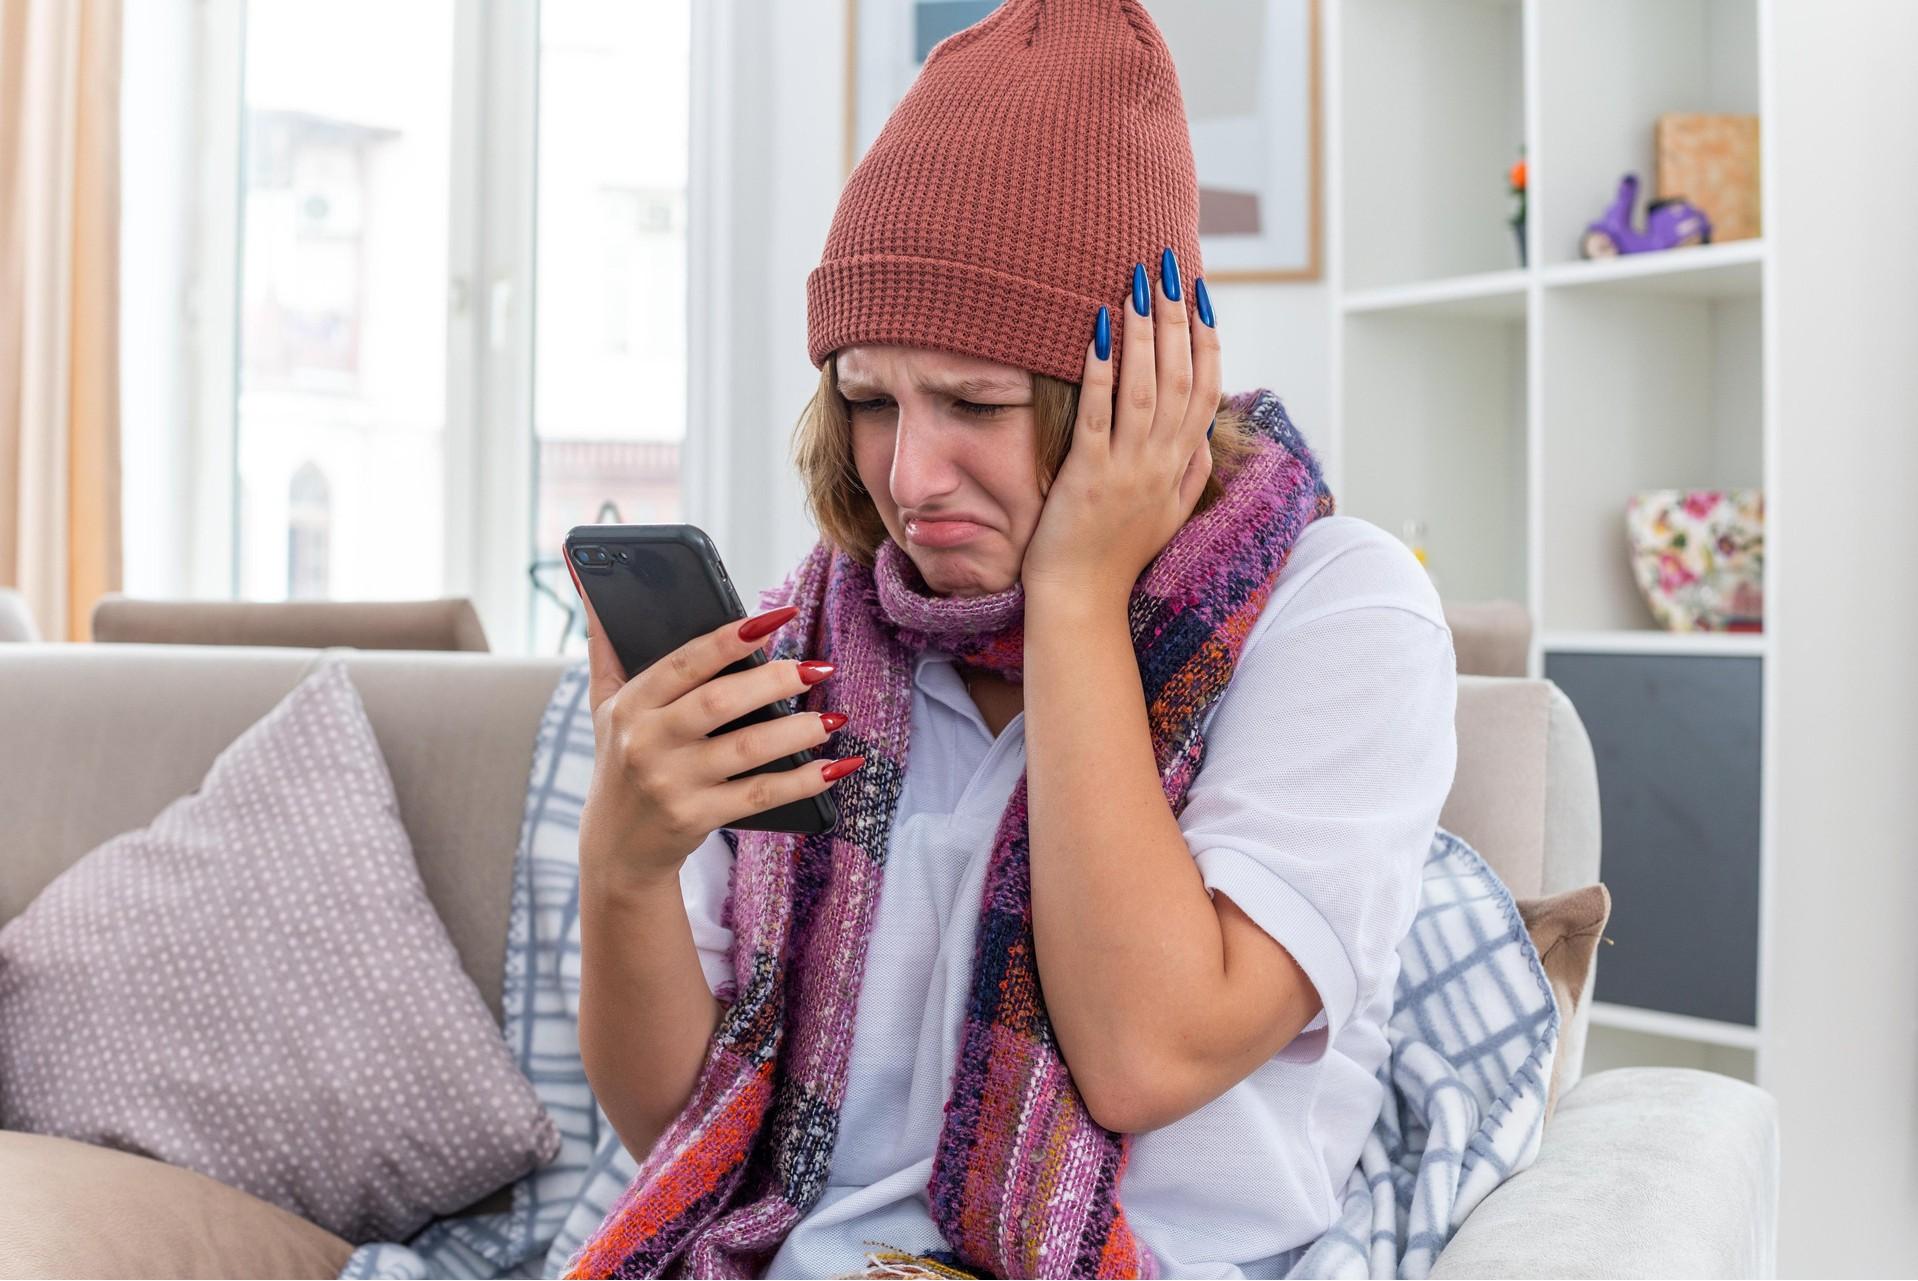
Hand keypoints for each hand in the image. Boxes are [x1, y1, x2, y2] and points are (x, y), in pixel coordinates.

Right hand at [567, 567, 863, 893]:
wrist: (616, 850)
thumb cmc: (620, 764)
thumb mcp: (602, 709)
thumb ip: (605, 649)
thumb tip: (593, 587)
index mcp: (630, 705)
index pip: (683, 663)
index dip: (730, 638)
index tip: (777, 618)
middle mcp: (647, 743)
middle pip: (719, 703)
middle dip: (773, 681)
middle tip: (817, 667)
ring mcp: (672, 784)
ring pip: (746, 749)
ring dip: (797, 731)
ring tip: (833, 716)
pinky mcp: (696, 818)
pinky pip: (759, 796)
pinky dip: (801, 782)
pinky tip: (834, 767)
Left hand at [1020, 249, 1219, 605]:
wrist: (1083, 600)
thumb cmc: (1120, 555)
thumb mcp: (1170, 513)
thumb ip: (1190, 471)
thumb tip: (1204, 432)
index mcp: (1180, 465)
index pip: (1204, 389)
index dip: (1206, 340)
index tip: (1201, 298)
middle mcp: (1160, 462)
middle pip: (1177, 378)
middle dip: (1174, 319)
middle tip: (1167, 270)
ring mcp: (1126, 469)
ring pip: (1142, 389)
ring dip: (1141, 334)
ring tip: (1137, 287)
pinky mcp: (1088, 476)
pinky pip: (1097, 416)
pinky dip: (1099, 373)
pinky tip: (1096, 334)